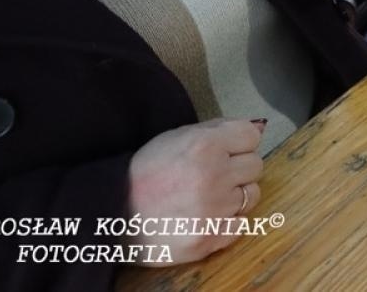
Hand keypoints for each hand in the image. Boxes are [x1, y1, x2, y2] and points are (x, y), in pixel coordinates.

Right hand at [125, 118, 264, 265]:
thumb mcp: (176, 138)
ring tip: (206, 197)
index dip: (239, 143)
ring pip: (251, 195)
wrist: (110, 215)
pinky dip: (227, 221)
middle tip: (213, 175)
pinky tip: (204, 217)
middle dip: (237, 169)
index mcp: (204, 145)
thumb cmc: (144, 173)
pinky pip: (240, 224)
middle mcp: (213, 176)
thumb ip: (218, 130)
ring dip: (234, 195)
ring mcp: (213, 210)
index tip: (227, 151)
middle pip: (255, 166)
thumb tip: (257, 128)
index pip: (251, 136)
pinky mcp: (209, 238)